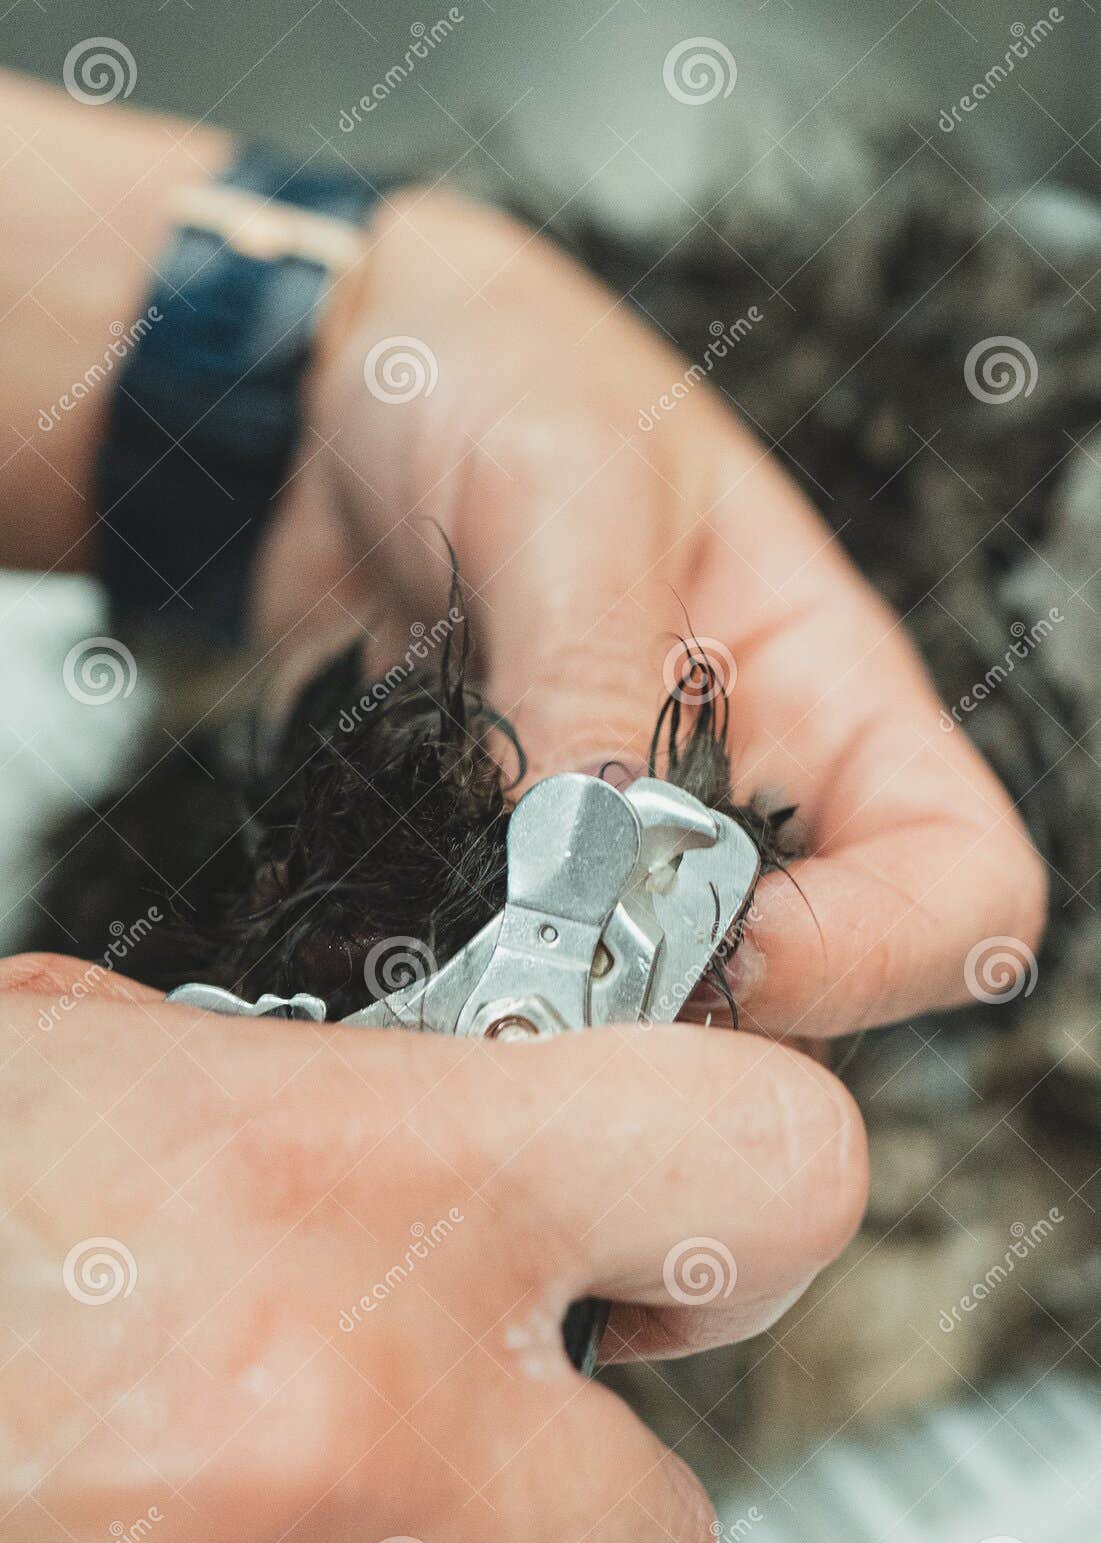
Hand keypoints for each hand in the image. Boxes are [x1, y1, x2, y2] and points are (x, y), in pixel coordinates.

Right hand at [1, 954, 863, 1542]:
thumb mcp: (102, 1060)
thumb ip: (332, 1084)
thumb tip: (476, 1106)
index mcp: (357, 1181)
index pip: (772, 1166)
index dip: (750, 1185)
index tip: (689, 1209)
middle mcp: (364, 1422)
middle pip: (673, 1515)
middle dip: (573, 1465)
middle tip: (448, 1389)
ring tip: (291, 1480)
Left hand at [257, 189, 1045, 1041]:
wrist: (358, 394)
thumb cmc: (510, 379)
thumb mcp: (565, 488)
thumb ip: (590, 673)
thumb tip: (586, 860)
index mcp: (830, 703)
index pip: (961, 886)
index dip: (880, 952)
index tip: (728, 942)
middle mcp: (745, 804)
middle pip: (803, 1002)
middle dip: (690, 1024)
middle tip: (551, 984)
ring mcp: (618, 852)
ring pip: (648, 1018)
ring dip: (556, 1019)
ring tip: (457, 976)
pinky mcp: (500, 870)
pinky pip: (504, 973)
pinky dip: (456, 990)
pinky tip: (387, 957)